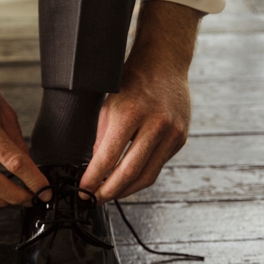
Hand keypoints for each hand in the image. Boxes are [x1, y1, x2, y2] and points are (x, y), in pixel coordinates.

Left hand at [79, 1, 201, 203]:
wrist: (165, 63)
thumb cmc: (132, 80)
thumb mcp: (108, 104)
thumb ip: (102, 138)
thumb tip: (96, 168)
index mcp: (131, 113)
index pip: (108, 158)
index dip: (93, 179)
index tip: (83, 190)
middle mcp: (155, 125)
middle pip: (129, 173)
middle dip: (109, 192)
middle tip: (94, 199)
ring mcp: (172, 133)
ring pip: (147, 176)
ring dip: (126, 190)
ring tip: (110, 194)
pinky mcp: (181, 139)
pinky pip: (158, 165)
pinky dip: (142, 176)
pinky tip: (128, 180)